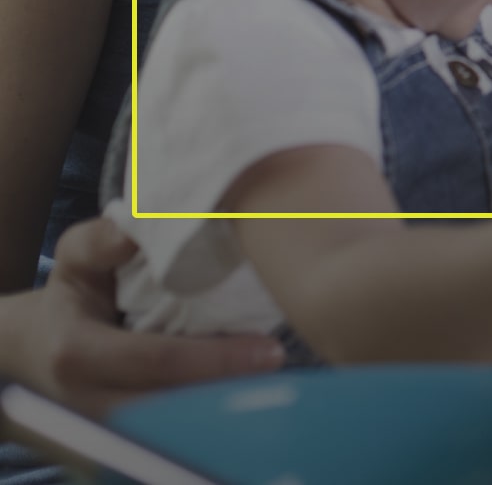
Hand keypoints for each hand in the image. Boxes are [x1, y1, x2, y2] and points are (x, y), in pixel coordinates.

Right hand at [0, 218, 281, 417]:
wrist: (39, 347)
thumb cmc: (72, 295)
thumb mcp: (75, 261)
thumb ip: (98, 241)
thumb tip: (132, 232)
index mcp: (79, 353)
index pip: (156, 360)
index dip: (215, 358)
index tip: (268, 349)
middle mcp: (93, 397)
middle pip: (174, 405)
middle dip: (229, 388)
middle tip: (280, 360)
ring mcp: (112, 422)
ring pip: (178, 424)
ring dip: (225, 402)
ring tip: (271, 373)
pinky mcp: (129, 430)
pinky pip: (176, 427)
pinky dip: (212, 408)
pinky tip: (247, 384)